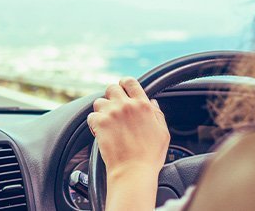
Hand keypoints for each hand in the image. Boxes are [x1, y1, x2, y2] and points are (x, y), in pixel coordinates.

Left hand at [87, 77, 169, 208]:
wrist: (133, 171)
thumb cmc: (150, 156)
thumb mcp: (163, 133)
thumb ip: (157, 114)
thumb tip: (152, 102)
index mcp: (143, 105)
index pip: (130, 82)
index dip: (125, 83)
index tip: (123, 89)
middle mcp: (126, 105)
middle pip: (111, 88)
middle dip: (111, 96)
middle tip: (114, 108)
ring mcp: (111, 113)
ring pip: (99, 101)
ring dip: (101, 109)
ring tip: (107, 122)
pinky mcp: (99, 123)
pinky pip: (91, 116)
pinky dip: (93, 123)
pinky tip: (100, 131)